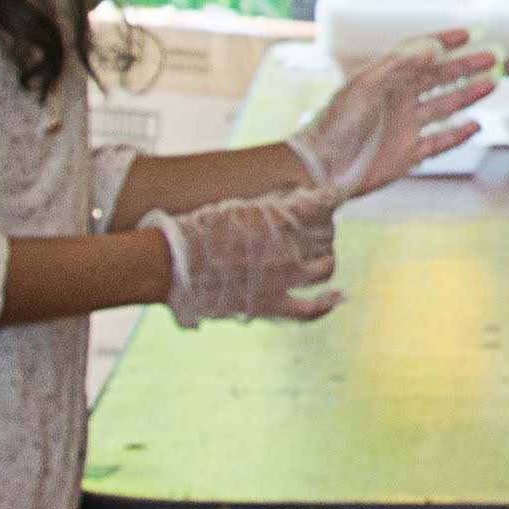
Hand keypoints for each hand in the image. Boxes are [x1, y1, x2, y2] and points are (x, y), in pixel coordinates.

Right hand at [153, 193, 343, 324]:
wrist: (171, 265)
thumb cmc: (193, 231)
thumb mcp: (231, 205)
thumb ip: (262, 207)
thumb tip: (281, 207)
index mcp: (278, 216)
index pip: (322, 205)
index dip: (327, 202)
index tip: (328, 199)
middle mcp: (287, 247)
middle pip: (326, 236)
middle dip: (324, 230)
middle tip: (314, 230)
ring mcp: (282, 278)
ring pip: (326, 268)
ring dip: (325, 261)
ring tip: (319, 259)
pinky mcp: (270, 304)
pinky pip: (310, 309)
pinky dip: (327, 304)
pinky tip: (337, 297)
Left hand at [288, 31, 495, 197]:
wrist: (320, 169)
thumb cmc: (334, 125)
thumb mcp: (364, 87)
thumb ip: (398, 66)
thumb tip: (431, 48)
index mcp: (385, 79)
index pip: (419, 54)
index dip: (443, 42)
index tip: (469, 34)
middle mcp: (397, 100)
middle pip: (438, 79)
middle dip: (465, 66)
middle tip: (492, 57)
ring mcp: (404, 127)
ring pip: (443, 107)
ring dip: (467, 95)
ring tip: (491, 83)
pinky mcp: (407, 154)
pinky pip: (439, 141)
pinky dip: (457, 134)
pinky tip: (475, 126)